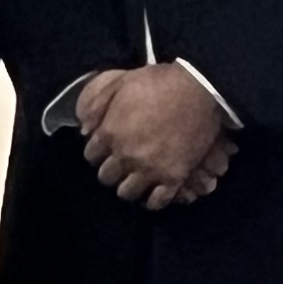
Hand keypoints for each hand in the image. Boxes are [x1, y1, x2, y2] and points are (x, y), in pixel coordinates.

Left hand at [78, 64, 234, 209]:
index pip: (91, 156)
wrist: (198, 89)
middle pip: (106, 178)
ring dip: (128, 187)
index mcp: (110, 134)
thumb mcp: (120, 84)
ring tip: (135, 179)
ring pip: (127, 193)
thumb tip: (84, 130)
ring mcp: (150, 170)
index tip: (106, 150)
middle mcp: (125, 157)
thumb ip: (98, 106)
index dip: (97, 152)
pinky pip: (158, 201)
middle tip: (120, 165)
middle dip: (111, 171)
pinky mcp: (173, 177)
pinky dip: (153, 201)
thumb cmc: (158, 82)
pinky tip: (153, 194)